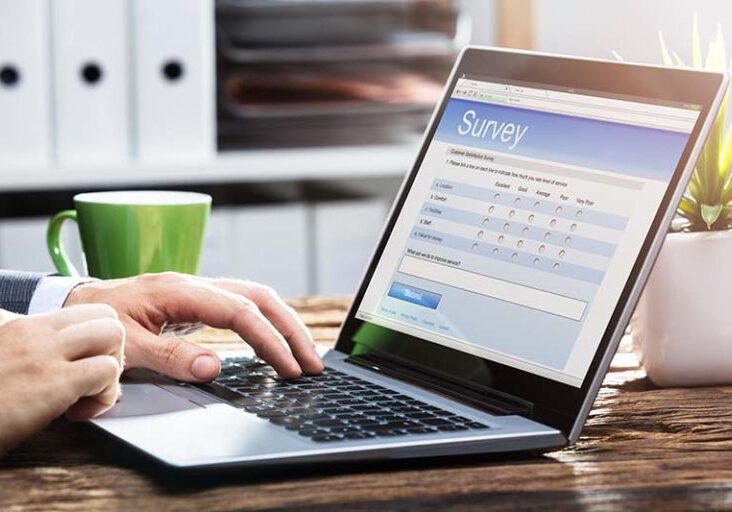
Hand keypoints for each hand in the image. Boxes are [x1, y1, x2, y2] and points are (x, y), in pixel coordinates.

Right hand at [0, 305, 123, 455]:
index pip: (78, 312)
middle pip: (105, 314)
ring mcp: (44, 353)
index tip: (80, 363)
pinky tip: (76, 412)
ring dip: (112, 367)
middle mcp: (32, 331)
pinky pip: (107, 372)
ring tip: (87, 391)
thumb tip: (10, 324)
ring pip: (114, 333)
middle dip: (111, 347)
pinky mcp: (53, 382)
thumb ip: (7, 334)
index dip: (89, 339)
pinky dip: (104, 395)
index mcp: (17, 324)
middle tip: (92, 376)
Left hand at [65, 273, 322, 381]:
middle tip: (313, 363)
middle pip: (260, 297)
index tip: (288, 368)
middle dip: (292, 329)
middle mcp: (197, 284)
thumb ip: (170, 356)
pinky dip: (268, 323)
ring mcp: (200, 291)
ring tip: (305, 354)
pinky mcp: (200, 302)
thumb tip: (214, 366)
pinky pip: (245, 306)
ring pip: (257, 298)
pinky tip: (277, 342)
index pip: (240, 311)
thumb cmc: (98, 323)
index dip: (269, 340)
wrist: (77, 305)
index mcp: (180, 290)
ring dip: (285, 324)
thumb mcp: (127, 345)